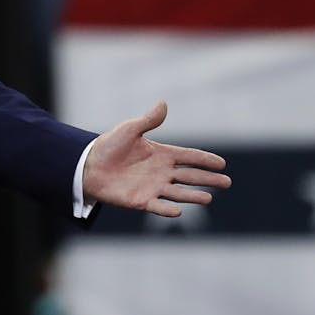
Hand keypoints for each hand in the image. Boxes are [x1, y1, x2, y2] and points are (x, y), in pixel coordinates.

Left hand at [83, 101, 230, 217]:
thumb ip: (147, 121)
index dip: (204, 159)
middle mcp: (161, 172)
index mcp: (161, 154)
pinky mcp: (141, 201)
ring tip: (209, 198)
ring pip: (179, 192)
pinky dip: (167, 210)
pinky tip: (178, 210)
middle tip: (227, 182)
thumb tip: (163, 103)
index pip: (188, 157)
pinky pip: (158, 206)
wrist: (87, 166)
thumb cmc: (108, 146)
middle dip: (208, 179)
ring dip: (193, 195)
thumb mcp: (129, 130)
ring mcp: (153, 187)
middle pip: (190, 176)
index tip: (222, 163)